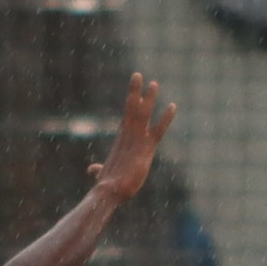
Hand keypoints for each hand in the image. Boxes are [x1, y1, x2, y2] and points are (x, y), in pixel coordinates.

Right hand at [88, 75, 177, 206]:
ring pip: (142, 113)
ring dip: (148, 98)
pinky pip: (159, 129)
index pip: (127, 117)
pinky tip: (173, 106)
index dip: (132, 103)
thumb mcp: (103, 174)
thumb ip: (99, 170)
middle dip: (135, 92)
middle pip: (131, 108)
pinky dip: (166, 118)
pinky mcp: (146, 148)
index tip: (135, 90)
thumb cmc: (107, 186)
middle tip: (138, 75)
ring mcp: (136, 140)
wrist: (109, 191)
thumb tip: (92, 170)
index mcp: (121, 140)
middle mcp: (128, 136)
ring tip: (154, 83)